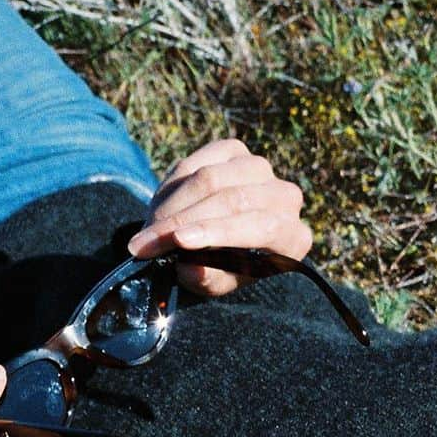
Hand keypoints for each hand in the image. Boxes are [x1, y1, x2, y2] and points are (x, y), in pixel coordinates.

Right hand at [127, 138, 311, 295]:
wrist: (219, 245)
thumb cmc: (222, 271)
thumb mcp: (215, 285)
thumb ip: (207, 279)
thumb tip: (192, 268)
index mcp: (294, 237)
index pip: (260, 227)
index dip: (215, 232)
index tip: (178, 241)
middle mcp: (286, 198)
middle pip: (231, 200)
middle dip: (181, 222)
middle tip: (143, 244)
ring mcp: (262, 169)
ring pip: (210, 178)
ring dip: (171, 206)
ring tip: (147, 232)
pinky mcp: (236, 151)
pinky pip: (196, 163)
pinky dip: (171, 187)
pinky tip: (158, 211)